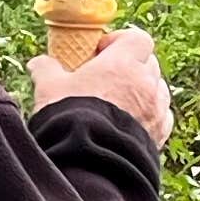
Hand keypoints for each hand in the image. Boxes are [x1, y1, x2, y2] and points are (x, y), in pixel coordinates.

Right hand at [30, 23, 172, 151]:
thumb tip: (37, 63)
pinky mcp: (160, 134)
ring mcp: (157, 109)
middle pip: (149, 62)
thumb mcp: (49, 89)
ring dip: (143, 90)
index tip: (102, 51)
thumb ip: (46, 70)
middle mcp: (146, 83)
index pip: (137, 38)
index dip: (121, 41)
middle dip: (132, 65)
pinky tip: (131, 123)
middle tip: (108, 77)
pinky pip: (162, 116)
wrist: (90, 162)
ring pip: (158, 89)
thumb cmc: (70, 117)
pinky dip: (150, 115)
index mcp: (123, 63)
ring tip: (119, 103)